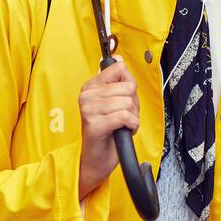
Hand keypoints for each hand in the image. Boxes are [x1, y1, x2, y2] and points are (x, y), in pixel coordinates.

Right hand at [77, 56, 139, 200]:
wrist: (96, 160)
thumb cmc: (107, 133)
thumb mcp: (114, 103)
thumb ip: (118, 82)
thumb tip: (120, 61)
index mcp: (90, 87)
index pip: (119, 70)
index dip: (129, 87)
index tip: (123, 99)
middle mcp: (87, 96)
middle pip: (128, 87)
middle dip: (133, 104)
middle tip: (124, 116)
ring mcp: (89, 110)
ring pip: (128, 102)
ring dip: (133, 116)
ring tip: (122, 125)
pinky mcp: (95, 125)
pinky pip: (125, 116)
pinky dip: (131, 125)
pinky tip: (124, 130)